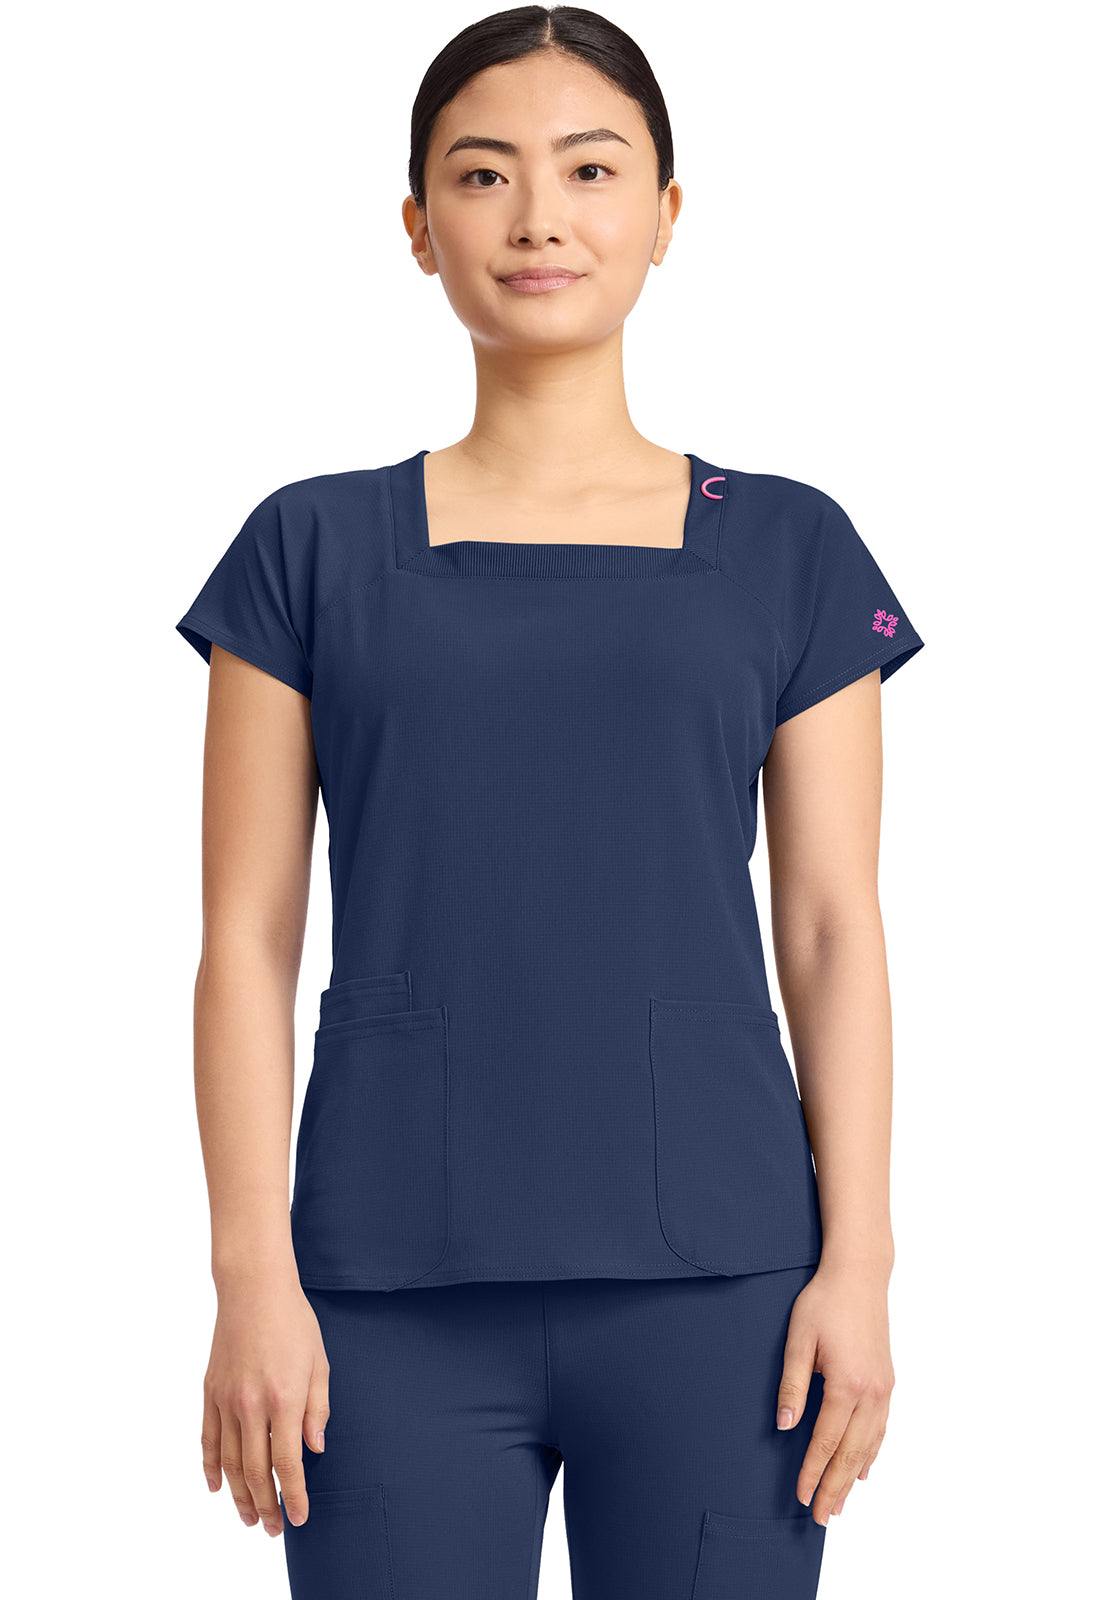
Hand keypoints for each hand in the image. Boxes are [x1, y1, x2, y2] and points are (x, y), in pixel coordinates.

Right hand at [201, 1272, 329, 1534]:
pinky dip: (211, 1467)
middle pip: (256, 1471)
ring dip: (239, 1495)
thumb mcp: (320, 1362)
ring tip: (250, 1517)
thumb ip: (318, 1410)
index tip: (298, 1518)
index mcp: (285, 1398)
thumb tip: (314, 1450)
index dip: (293, 1495)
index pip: (288, 1463)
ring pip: (229, 1462)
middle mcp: (252, 1405)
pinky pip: (207, 1439)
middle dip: (266, 1505)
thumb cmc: (294, 1321)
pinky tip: (217, 1486)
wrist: (254, 1288)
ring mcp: (226, 1400)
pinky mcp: (210, 1392)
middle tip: (273, 1529)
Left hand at [775, 1259, 894, 1524]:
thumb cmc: (824, 1302)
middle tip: (821, 1517)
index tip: (801, 1496)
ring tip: (840, 1503)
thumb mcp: (798, 1340)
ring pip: (870, 1445)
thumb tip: (784, 1426)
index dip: (812, 1472)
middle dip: (835, 1487)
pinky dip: (872, 1453)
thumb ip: (792, 1385)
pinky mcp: (888, 1382)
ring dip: (854, 1477)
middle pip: (851, 1453)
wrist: (859, 1275)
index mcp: (846, 1384)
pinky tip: (864, 1468)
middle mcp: (871, 1393)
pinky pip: (881, 1428)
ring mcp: (884, 1389)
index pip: (825, 1441)